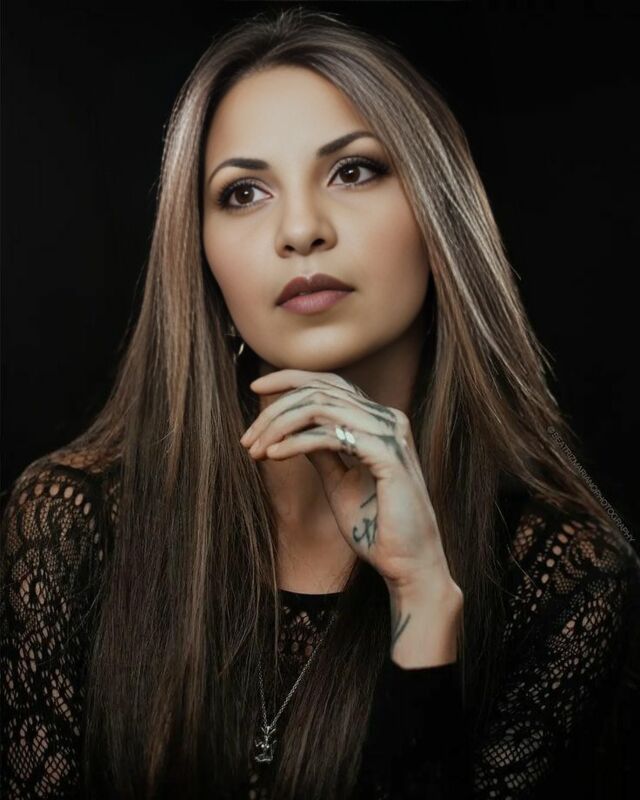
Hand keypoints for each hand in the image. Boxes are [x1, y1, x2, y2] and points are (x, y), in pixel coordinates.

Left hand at [240, 369, 456, 594]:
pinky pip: (330, 436)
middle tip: (247, 439)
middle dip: (275, 410)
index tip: (255, 387)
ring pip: (320, 407)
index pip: (330, 383)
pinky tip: (274, 455)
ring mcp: (390, 434)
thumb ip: (322, 453)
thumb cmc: (376, 528)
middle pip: (320, 391)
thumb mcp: (339, 483)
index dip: (290, 379)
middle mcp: (387, 419)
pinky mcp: (387, 455)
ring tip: (255, 449)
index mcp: (378, 421)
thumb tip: (293, 431)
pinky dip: (296, 443)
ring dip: (279, 426)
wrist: (407, 564)